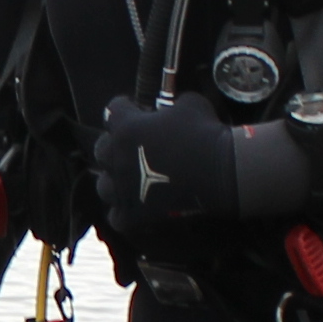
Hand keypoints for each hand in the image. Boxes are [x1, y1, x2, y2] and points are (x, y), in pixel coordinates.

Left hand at [91, 95, 309, 223]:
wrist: (220, 172)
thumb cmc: (205, 133)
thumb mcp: (190, 104)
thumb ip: (172, 105)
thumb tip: (173, 110)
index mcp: (126, 128)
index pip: (114, 111)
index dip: (125, 108)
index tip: (134, 109)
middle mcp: (117, 158)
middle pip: (101, 150)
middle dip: (115, 144)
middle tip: (132, 146)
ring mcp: (123, 189)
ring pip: (104, 186)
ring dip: (115, 180)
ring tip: (129, 180)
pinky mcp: (134, 215)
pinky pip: (117, 217)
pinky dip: (124, 212)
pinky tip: (135, 208)